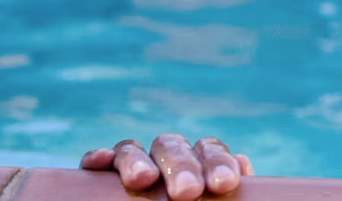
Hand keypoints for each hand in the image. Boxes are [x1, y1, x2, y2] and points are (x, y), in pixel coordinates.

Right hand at [80, 134, 253, 200]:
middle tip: (188, 192)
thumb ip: (230, 197)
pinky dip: (99, 157)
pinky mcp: (100, 178)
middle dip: (182, 165)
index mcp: (199, 166)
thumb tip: (242, 162)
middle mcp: (166, 161)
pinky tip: (101, 161)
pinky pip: (99, 160)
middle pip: (174, 146)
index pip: (210, 150)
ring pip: (134, 148)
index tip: (222, 184)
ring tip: (144, 179)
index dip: (218, 162)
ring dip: (138, 160)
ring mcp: (133, 166)